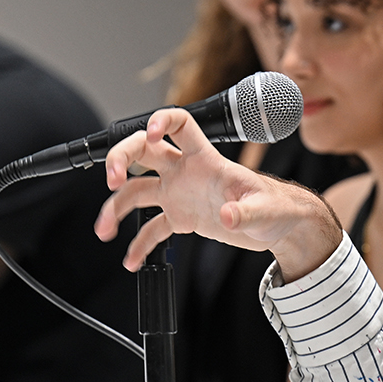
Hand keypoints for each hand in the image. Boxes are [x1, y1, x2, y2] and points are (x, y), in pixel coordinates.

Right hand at [94, 108, 341, 280]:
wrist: (277, 227)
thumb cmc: (277, 207)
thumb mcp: (265, 209)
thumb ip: (247, 212)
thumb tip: (228, 216)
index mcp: (206, 159)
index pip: (178, 125)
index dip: (160, 121)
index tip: (149, 133)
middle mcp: (185, 171)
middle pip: (143, 152)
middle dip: (121, 160)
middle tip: (112, 181)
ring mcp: (179, 193)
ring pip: (137, 190)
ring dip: (116, 207)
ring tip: (105, 230)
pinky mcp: (181, 216)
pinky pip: (151, 228)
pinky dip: (139, 244)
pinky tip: (131, 260)